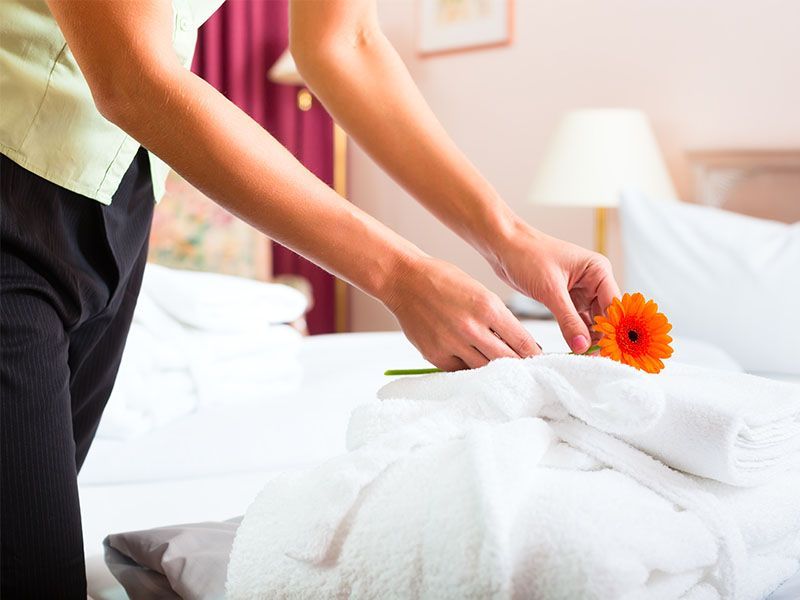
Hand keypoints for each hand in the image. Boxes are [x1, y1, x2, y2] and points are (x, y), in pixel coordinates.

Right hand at [383, 256, 540, 370]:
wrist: (404, 280)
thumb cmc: (443, 281)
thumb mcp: (479, 291)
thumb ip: (498, 318)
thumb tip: (518, 342)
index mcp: (487, 307)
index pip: (522, 341)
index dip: (534, 354)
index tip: (539, 360)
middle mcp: (471, 327)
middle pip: (506, 359)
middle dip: (519, 366)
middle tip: (527, 371)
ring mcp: (451, 343)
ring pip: (484, 368)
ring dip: (495, 370)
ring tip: (503, 371)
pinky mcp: (435, 354)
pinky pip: (460, 370)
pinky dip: (469, 368)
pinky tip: (474, 364)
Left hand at [489, 220, 621, 353]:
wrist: (503, 246)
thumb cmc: (527, 256)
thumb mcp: (550, 290)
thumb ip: (568, 320)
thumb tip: (583, 347)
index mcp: (598, 270)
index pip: (615, 306)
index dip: (614, 330)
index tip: (609, 351)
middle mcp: (594, 280)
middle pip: (606, 316)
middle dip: (601, 337)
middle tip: (594, 359)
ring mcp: (580, 291)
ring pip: (592, 321)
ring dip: (588, 338)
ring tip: (584, 358)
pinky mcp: (566, 298)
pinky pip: (576, 321)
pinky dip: (575, 334)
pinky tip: (574, 349)